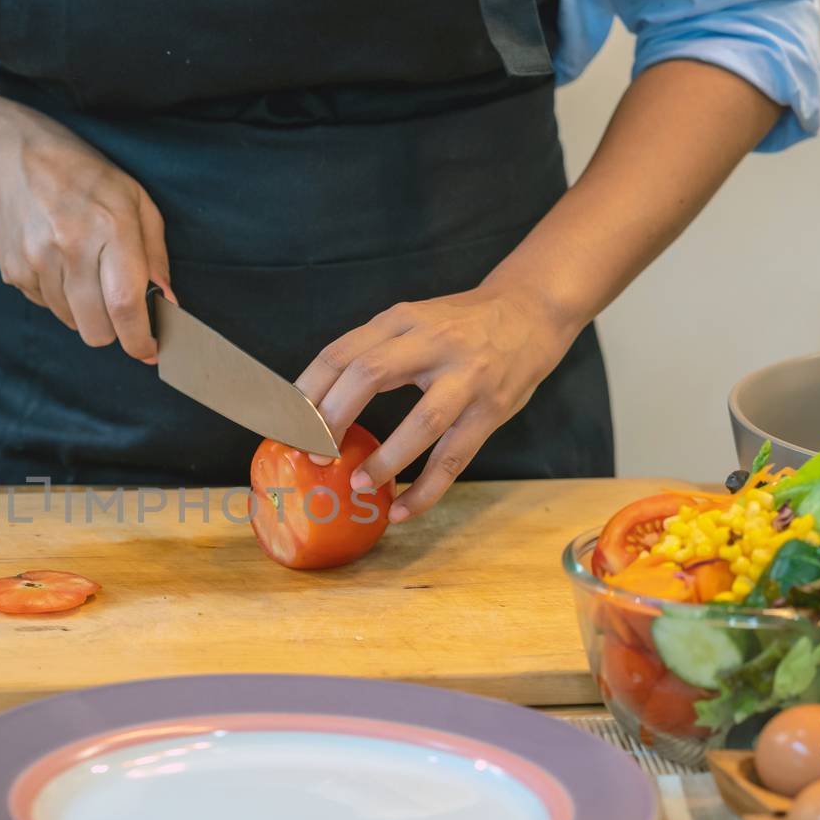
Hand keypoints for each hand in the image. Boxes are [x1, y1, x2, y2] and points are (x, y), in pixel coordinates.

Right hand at [0, 107, 172, 359]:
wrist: (9, 156)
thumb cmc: (82, 175)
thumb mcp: (134, 199)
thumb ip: (154, 253)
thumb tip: (167, 301)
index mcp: (110, 227)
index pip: (126, 305)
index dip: (140, 340)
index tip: (150, 350)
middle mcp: (71, 247)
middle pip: (97, 329)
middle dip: (114, 331)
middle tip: (119, 311)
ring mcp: (37, 261)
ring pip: (72, 323)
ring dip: (85, 310)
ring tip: (84, 269)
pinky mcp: (14, 271)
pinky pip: (46, 307)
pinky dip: (59, 297)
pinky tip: (58, 262)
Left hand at [295, 281, 583, 521]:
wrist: (534, 310)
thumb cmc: (460, 325)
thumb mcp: (411, 323)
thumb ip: (370, 352)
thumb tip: (313, 403)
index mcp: (401, 321)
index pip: (339, 353)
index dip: (307, 392)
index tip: (285, 426)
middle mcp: (432, 342)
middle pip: (368, 375)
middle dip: (332, 419)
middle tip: (314, 455)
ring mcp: (467, 376)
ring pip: (421, 421)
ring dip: (385, 459)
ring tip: (358, 485)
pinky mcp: (492, 409)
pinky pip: (456, 456)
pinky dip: (427, 489)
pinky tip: (402, 509)